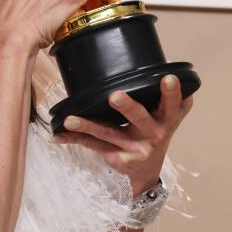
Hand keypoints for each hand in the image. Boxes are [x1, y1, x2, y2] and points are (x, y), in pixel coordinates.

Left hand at [54, 75, 192, 195]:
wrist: (147, 170)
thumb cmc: (154, 131)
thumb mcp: (166, 116)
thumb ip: (163, 96)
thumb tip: (156, 61)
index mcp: (167, 119)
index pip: (172, 104)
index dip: (171, 92)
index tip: (167, 78)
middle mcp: (153, 134)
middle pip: (139, 118)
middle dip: (127, 107)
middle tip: (115, 96)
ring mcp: (134, 149)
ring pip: (108, 133)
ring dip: (88, 126)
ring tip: (70, 119)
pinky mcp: (117, 159)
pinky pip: (92, 145)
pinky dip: (75, 139)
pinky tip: (59, 136)